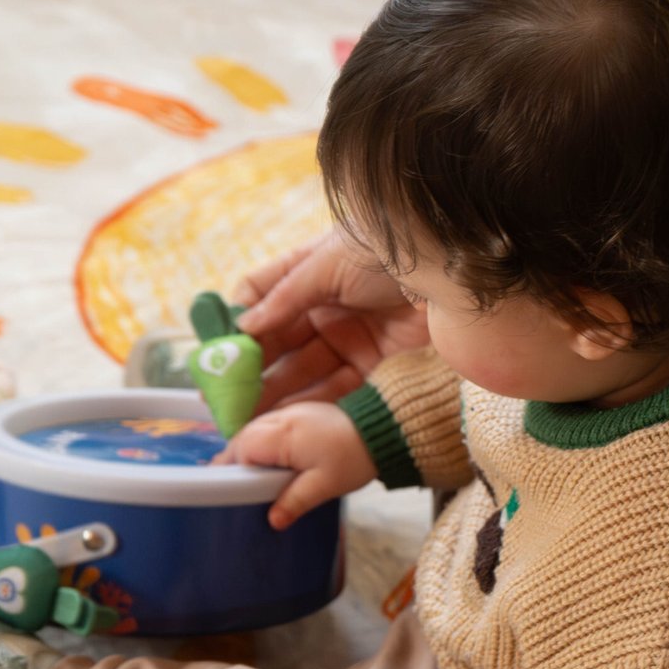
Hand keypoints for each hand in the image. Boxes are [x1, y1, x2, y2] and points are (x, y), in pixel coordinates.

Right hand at [215, 402, 377, 529]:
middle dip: (236, 459)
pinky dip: (265, 441)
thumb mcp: (324, 485)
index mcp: (282, 435)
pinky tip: (272, 459)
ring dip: (250, 449)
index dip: (234, 468)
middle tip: (235, 485)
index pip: (242, 448)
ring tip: (251, 476)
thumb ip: (295, 501)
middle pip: (244, 436)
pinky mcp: (301, 413)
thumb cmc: (353, 458)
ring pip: (256, 429)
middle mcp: (282, 418)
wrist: (382, 429)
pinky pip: (271, 425)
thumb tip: (273, 520)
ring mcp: (291, 412)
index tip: (232, 487)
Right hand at [233, 232, 429, 412]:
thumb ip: (284, 297)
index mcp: (309, 271)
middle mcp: (325, 304)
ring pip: (302, 370)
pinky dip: (311, 403)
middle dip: (251, 370)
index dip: (237, 325)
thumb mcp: (326, 264)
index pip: (260, 298)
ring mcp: (348, 335)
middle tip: (225, 399)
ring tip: (246, 418)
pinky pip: (334, 388)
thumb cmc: (387, 248)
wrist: (452, 268)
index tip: (216, 353)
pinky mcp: (374, 363)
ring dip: (274, 394)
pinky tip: (286, 420)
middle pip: (278, 342)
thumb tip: (243, 326)